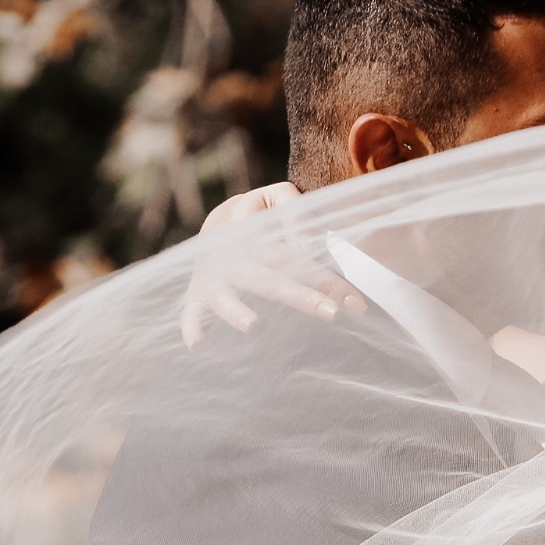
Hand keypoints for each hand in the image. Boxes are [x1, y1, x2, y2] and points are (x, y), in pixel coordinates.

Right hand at [177, 181, 368, 346]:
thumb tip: (307, 242)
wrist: (216, 223)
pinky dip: (190, 326)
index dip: (326, 278)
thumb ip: (296, 212)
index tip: (355, 302)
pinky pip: (189, 312)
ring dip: (236, 311)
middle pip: (267, 277)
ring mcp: (211, 276)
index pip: (296, 255)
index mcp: (255, 230)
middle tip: (333, 313)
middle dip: (300, 296)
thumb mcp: (276, 199)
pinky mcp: (196, 294)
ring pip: (225, 296)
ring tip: (254, 325)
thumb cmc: (261, 218)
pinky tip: (196, 344)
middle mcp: (233, 255)